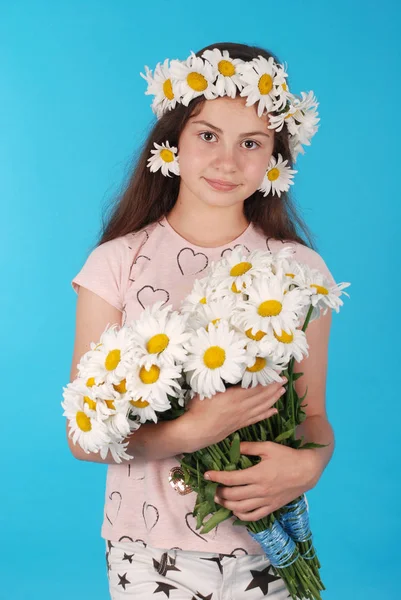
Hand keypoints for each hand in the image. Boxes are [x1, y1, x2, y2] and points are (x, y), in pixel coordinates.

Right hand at [181, 381, 286, 451]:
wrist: (196, 432)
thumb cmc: (198, 409)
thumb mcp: (207, 390)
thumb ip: (218, 381)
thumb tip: (225, 369)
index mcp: (235, 397)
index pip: (257, 387)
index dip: (268, 380)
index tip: (276, 373)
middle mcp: (242, 407)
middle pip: (263, 396)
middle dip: (275, 388)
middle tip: (285, 380)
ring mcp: (242, 417)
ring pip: (262, 407)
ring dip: (274, 399)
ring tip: (282, 391)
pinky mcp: (239, 425)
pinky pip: (257, 418)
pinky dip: (267, 413)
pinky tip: (274, 411)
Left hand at [204, 441, 322, 520]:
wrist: (307, 471)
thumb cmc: (287, 456)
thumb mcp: (268, 447)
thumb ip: (249, 447)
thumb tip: (233, 446)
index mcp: (257, 474)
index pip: (231, 479)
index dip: (216, 477)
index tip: (207, 475)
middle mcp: (260, 490)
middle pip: (232, 496)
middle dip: (219, 492)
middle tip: (211, 487)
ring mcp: (266, 501)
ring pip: (240, 508)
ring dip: (226, 505)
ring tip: (219, 499)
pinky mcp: (271, 507)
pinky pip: (253, 516)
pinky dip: (241, 515)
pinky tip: (235, 510)